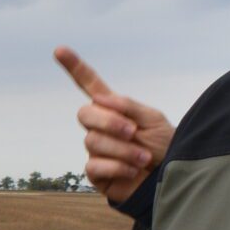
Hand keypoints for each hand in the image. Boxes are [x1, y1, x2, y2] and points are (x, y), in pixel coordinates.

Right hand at [59, 47, 172, 205]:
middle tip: (132, 131)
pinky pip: (94, 165)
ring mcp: (97, 151)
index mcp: (114, 109)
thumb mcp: (153, 119)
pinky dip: (117, 166)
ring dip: (122, 149)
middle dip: (108, 121)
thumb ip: (128, 106)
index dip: (75, 68)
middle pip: (85, 114)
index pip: (89, 85)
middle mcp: (101, 128)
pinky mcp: (96, 173)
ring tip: (143, 157)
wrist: (169, 180)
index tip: (59, 50)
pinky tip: (133, 169)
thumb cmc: (165, 147)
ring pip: (92, 141)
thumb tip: (99, 99)